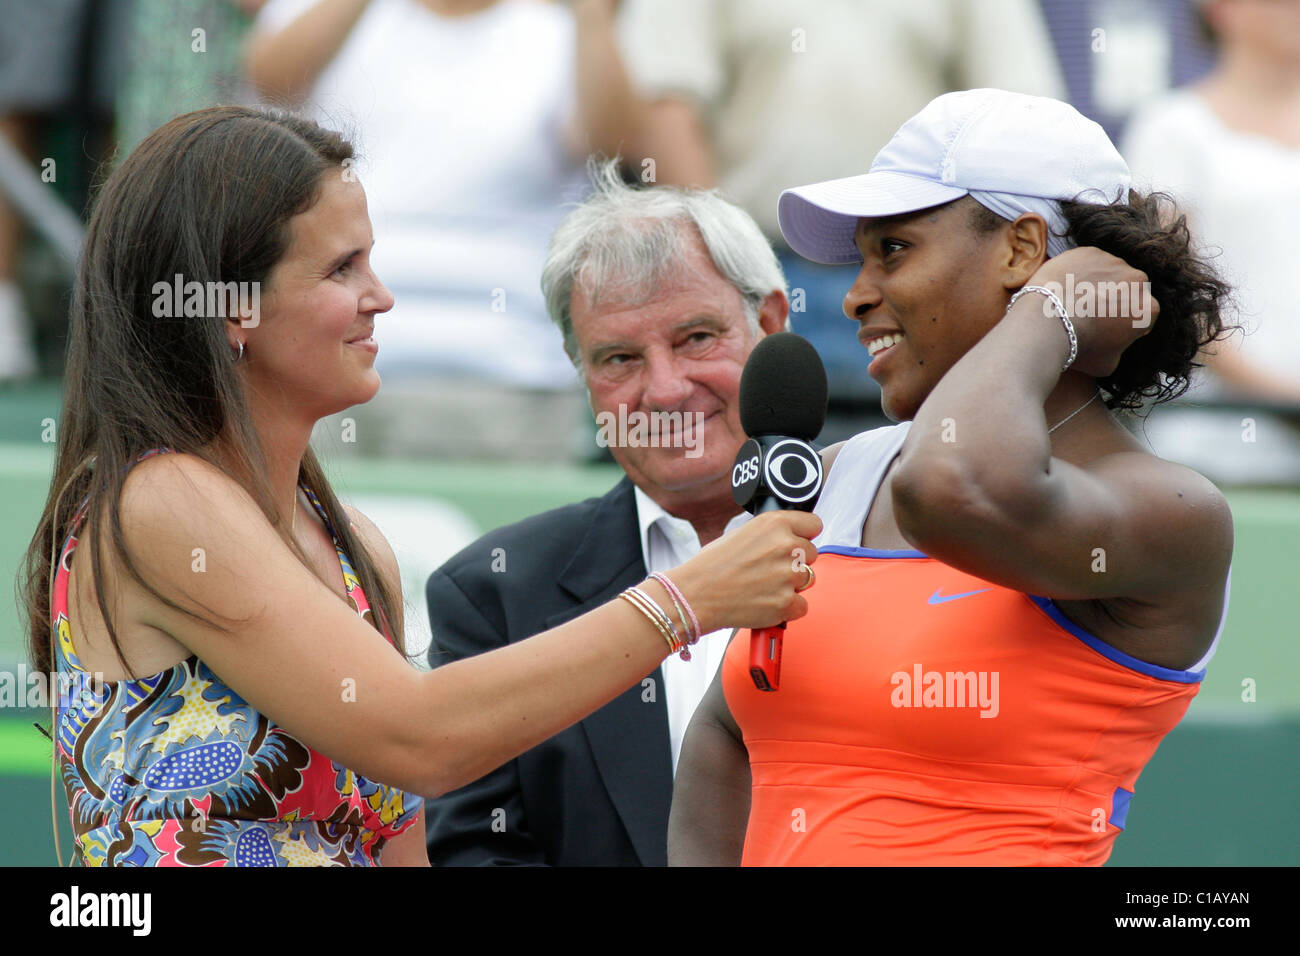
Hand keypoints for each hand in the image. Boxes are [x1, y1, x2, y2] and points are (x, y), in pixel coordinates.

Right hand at [670, 510, 821, 633]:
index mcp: (774, 523)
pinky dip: (786, 609)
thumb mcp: (742, 533)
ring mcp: (788, 575)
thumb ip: (770, 534)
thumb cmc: (711, 566)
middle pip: (811, 554)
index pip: (813, 525)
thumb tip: (788, 540)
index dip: (804, 535)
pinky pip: (801, 606)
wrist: (695, 595)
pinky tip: (765, 603)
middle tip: (769, 569)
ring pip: (807, 580)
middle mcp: (786, 546)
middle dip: (795, 562)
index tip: (797, 542)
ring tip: (762, 586)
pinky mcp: (786, 603)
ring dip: (790, 585)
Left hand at [1025, 246, 1159, 377]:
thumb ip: (1121, 348)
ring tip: (1075, 299)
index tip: (1107, 329)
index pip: (1142, 315)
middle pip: (1128, 290)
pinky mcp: (1090, 252)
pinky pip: (1088, 262)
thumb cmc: (1079, 347)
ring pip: (1109, 273)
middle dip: (1114, 300)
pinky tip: (1065, 285)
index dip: (1125, 323)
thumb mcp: (1108, 363)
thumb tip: (1117, 343)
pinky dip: (1079, 271)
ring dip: (1098, 283)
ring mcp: (1114, 262)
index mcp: (1149, 309)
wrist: (1048, 322)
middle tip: (1090, 313)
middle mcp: (1139, 281)